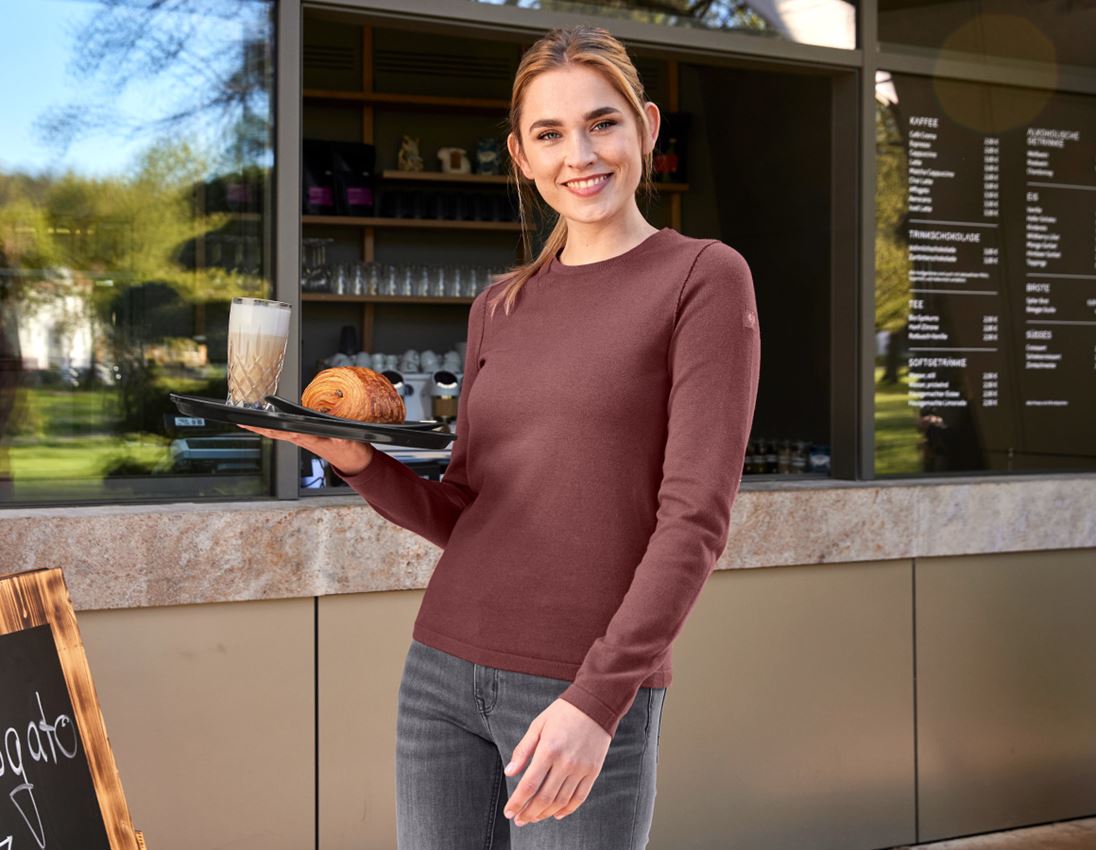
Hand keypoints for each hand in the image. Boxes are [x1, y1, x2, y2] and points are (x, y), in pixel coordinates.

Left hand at [236, 424, 373, 474]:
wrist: (355, 462)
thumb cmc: (350, 452)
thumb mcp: (348, 444)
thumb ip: (342, 440)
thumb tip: (338, 438)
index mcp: (307, 439)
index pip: (280, 432)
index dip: (263, 428)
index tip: (248, 424)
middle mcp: (301, 440)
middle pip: (273, 433)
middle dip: (256, 428)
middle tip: (239, 421)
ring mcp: (302, 439)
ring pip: (277, 433)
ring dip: (262, 427)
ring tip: (248, 421)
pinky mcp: (306, 438)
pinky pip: (285, 432)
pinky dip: (274, 427)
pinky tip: (269, 424)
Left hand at [502, 698, 610, 826]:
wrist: (596, 705)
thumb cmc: (562, 713)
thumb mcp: (538, 725)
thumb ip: (523, 750)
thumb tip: (509, 773)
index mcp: (548, 749)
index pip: (529, 785)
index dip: (517, 802)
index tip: (509, 812)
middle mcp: (565, 762)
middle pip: (544, 798)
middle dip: (528, 813)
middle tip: (518, 820)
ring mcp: (581, 768)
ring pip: (560, 802)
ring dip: (544, 814)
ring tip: (533, 818)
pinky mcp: (593, 771)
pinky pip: (579, 798)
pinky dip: (566, 810)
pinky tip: (555, 814)